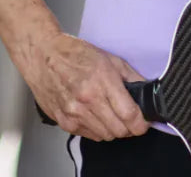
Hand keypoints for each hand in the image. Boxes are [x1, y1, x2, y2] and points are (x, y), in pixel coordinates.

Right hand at [20, 31, 149, 141]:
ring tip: (111, 114)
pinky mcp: (64, 122)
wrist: (42, 56)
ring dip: (113, 129)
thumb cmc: (75, 54)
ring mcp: (74, 113)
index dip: (142, 123)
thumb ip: (132, 78)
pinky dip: (97, 129)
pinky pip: (89, 135)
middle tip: (129, 118)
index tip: (144, 122)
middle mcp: (88, 100)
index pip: (130, 115)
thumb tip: (147, 94)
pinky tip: (94, 115)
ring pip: (106, 136)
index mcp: (102, 82)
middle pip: (119, 130)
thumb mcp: (110, 59)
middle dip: (130, 127)